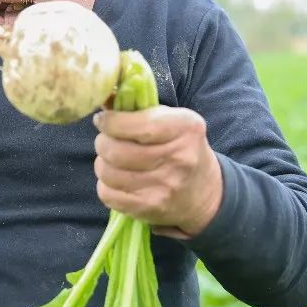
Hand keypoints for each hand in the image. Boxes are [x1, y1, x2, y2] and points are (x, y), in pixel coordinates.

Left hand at [93, 106, 222, 238]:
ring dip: (102, 164)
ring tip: (112, 160)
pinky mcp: (150, 208)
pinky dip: (106, 185)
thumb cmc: (180, 147)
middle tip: (107, 140)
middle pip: (116, 151)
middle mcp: (178, 158)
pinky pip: (108, 194)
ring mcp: (164, 186)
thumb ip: (139, 108)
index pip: (138, 125)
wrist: (203, 193)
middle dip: (103, 143)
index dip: (111, 122)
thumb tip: (103, 98)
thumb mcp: (172, 120)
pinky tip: (117, 180)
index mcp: (185, 128)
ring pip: (108, 173)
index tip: (103, 120)